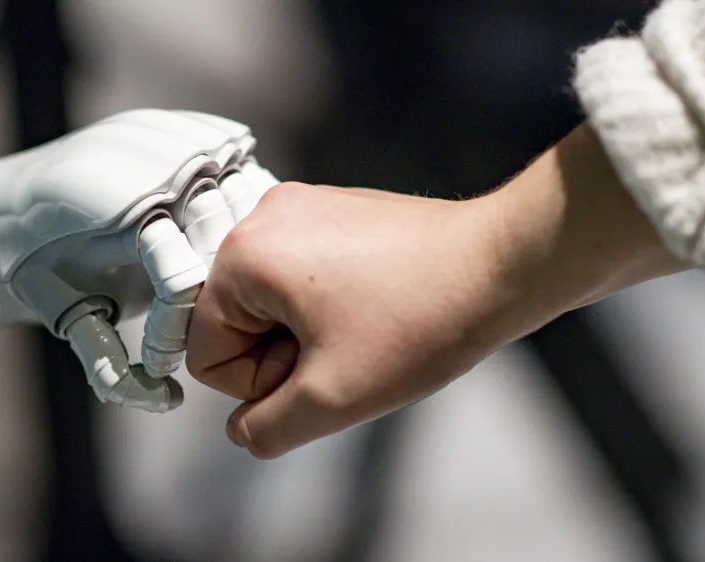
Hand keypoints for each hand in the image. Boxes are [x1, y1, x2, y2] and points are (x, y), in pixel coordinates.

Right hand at [186, 124, 689, 457]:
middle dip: (284, 353)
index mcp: (243, 255)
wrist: (499, 265)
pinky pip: (303, 277)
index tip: (318, 367)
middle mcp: (262, 218)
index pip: (205, 353)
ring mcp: (301, 207)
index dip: (260, 383)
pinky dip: (330, 305)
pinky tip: (376, 309)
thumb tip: (245, 428)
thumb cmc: (422, 318)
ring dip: (309, 333)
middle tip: (347, 350)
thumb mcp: (330, 399)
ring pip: (271, 304)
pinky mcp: (334, 210)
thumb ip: (265, 429)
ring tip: (366, 328)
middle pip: (236, 325)